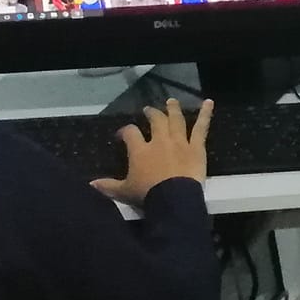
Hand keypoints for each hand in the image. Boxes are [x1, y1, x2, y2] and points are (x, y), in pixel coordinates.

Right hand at [92, 98, 210, 206]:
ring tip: (171, 101)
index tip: (123, 134)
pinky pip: (201, 128)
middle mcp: (159, 141)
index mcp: (140, 150)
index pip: (131, 133)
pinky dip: (206, 114)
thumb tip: (90, 184)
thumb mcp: (123, 191)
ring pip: (176, 120)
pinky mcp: (196, 147)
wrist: (173, 198)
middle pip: (156, 121)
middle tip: (149, 110)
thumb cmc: (147, 194)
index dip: (126, 131)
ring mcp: (179, 142)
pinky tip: (209, 102)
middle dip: (152, 114)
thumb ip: (108, 186)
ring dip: (173, 109)